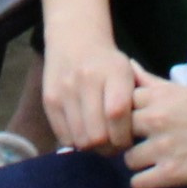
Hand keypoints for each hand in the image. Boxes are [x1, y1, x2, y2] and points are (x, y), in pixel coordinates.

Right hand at [42, 38, 146, 154]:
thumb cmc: (108, 64)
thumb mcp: (130, 75)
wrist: (75, 40)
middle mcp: (87, 79)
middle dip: (109, 148)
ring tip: (100, 140)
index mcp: (114, 72)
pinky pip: (65, 137)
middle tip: (114, 144)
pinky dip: (77, 141)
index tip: (128, 140)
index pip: (117, 114)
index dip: (124, 137)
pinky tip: (84, 132)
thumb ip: (136, 105)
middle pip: (98, 134)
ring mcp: (65, 90)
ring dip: (93, 148)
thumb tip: (134, 143)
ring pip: (81, 140)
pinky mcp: (50, 100)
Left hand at [123, 73, 186, 187]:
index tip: (133, 123)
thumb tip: (128, 65)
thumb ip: (152, 82)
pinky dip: (145, 182)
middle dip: (127, 139)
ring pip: (128, 159)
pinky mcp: (172, 173)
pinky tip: (157, 177)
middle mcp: (157, 119)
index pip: (119, 103)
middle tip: (140, 145)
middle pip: (120, 132)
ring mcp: (164, 147)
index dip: (123, 115)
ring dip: (138, 163)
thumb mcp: (186, 91)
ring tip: (154, 161)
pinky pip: (138, 182)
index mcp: (160, 97)